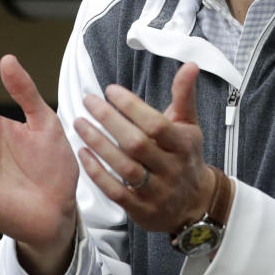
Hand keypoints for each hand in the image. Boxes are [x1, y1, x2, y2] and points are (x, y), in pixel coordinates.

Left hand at [74, 62, 216, 231]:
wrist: (194, 204)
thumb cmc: (186, 157)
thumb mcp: (189, 125)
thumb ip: (184, 95)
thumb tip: (190, 65)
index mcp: (182, 145)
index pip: (155, 124)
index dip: (131, 106)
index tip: (110, 91)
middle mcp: (170, 168)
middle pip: (136, 144)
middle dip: (109, 121)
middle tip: (89, 102)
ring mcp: (156, 191)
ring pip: (124, 167)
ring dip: (98, 144)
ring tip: (80, 123)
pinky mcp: (140, 209)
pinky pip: (115, 190)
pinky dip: (97, 172)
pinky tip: (83, 153)